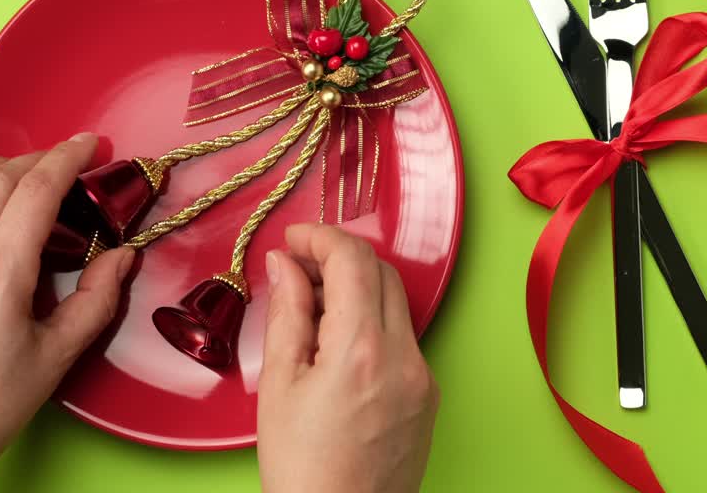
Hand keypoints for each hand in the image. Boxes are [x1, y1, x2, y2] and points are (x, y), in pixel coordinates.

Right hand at [257, 224, 438, 492]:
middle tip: (297, 268)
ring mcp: (422, 377)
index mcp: (361, 349)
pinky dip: (372, 322)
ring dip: (356, 288)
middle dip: (338, 257)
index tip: (292, 240)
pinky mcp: (427, 396)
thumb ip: (287, 314)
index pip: (352, 259)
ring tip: (312, 308)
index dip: (319, 237)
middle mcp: (404, 357)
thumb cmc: (303, 471)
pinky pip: (402, 337)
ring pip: (395, 302)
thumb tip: (286, 265)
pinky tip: (337, 342)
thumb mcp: (279, 386)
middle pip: (380, 272)